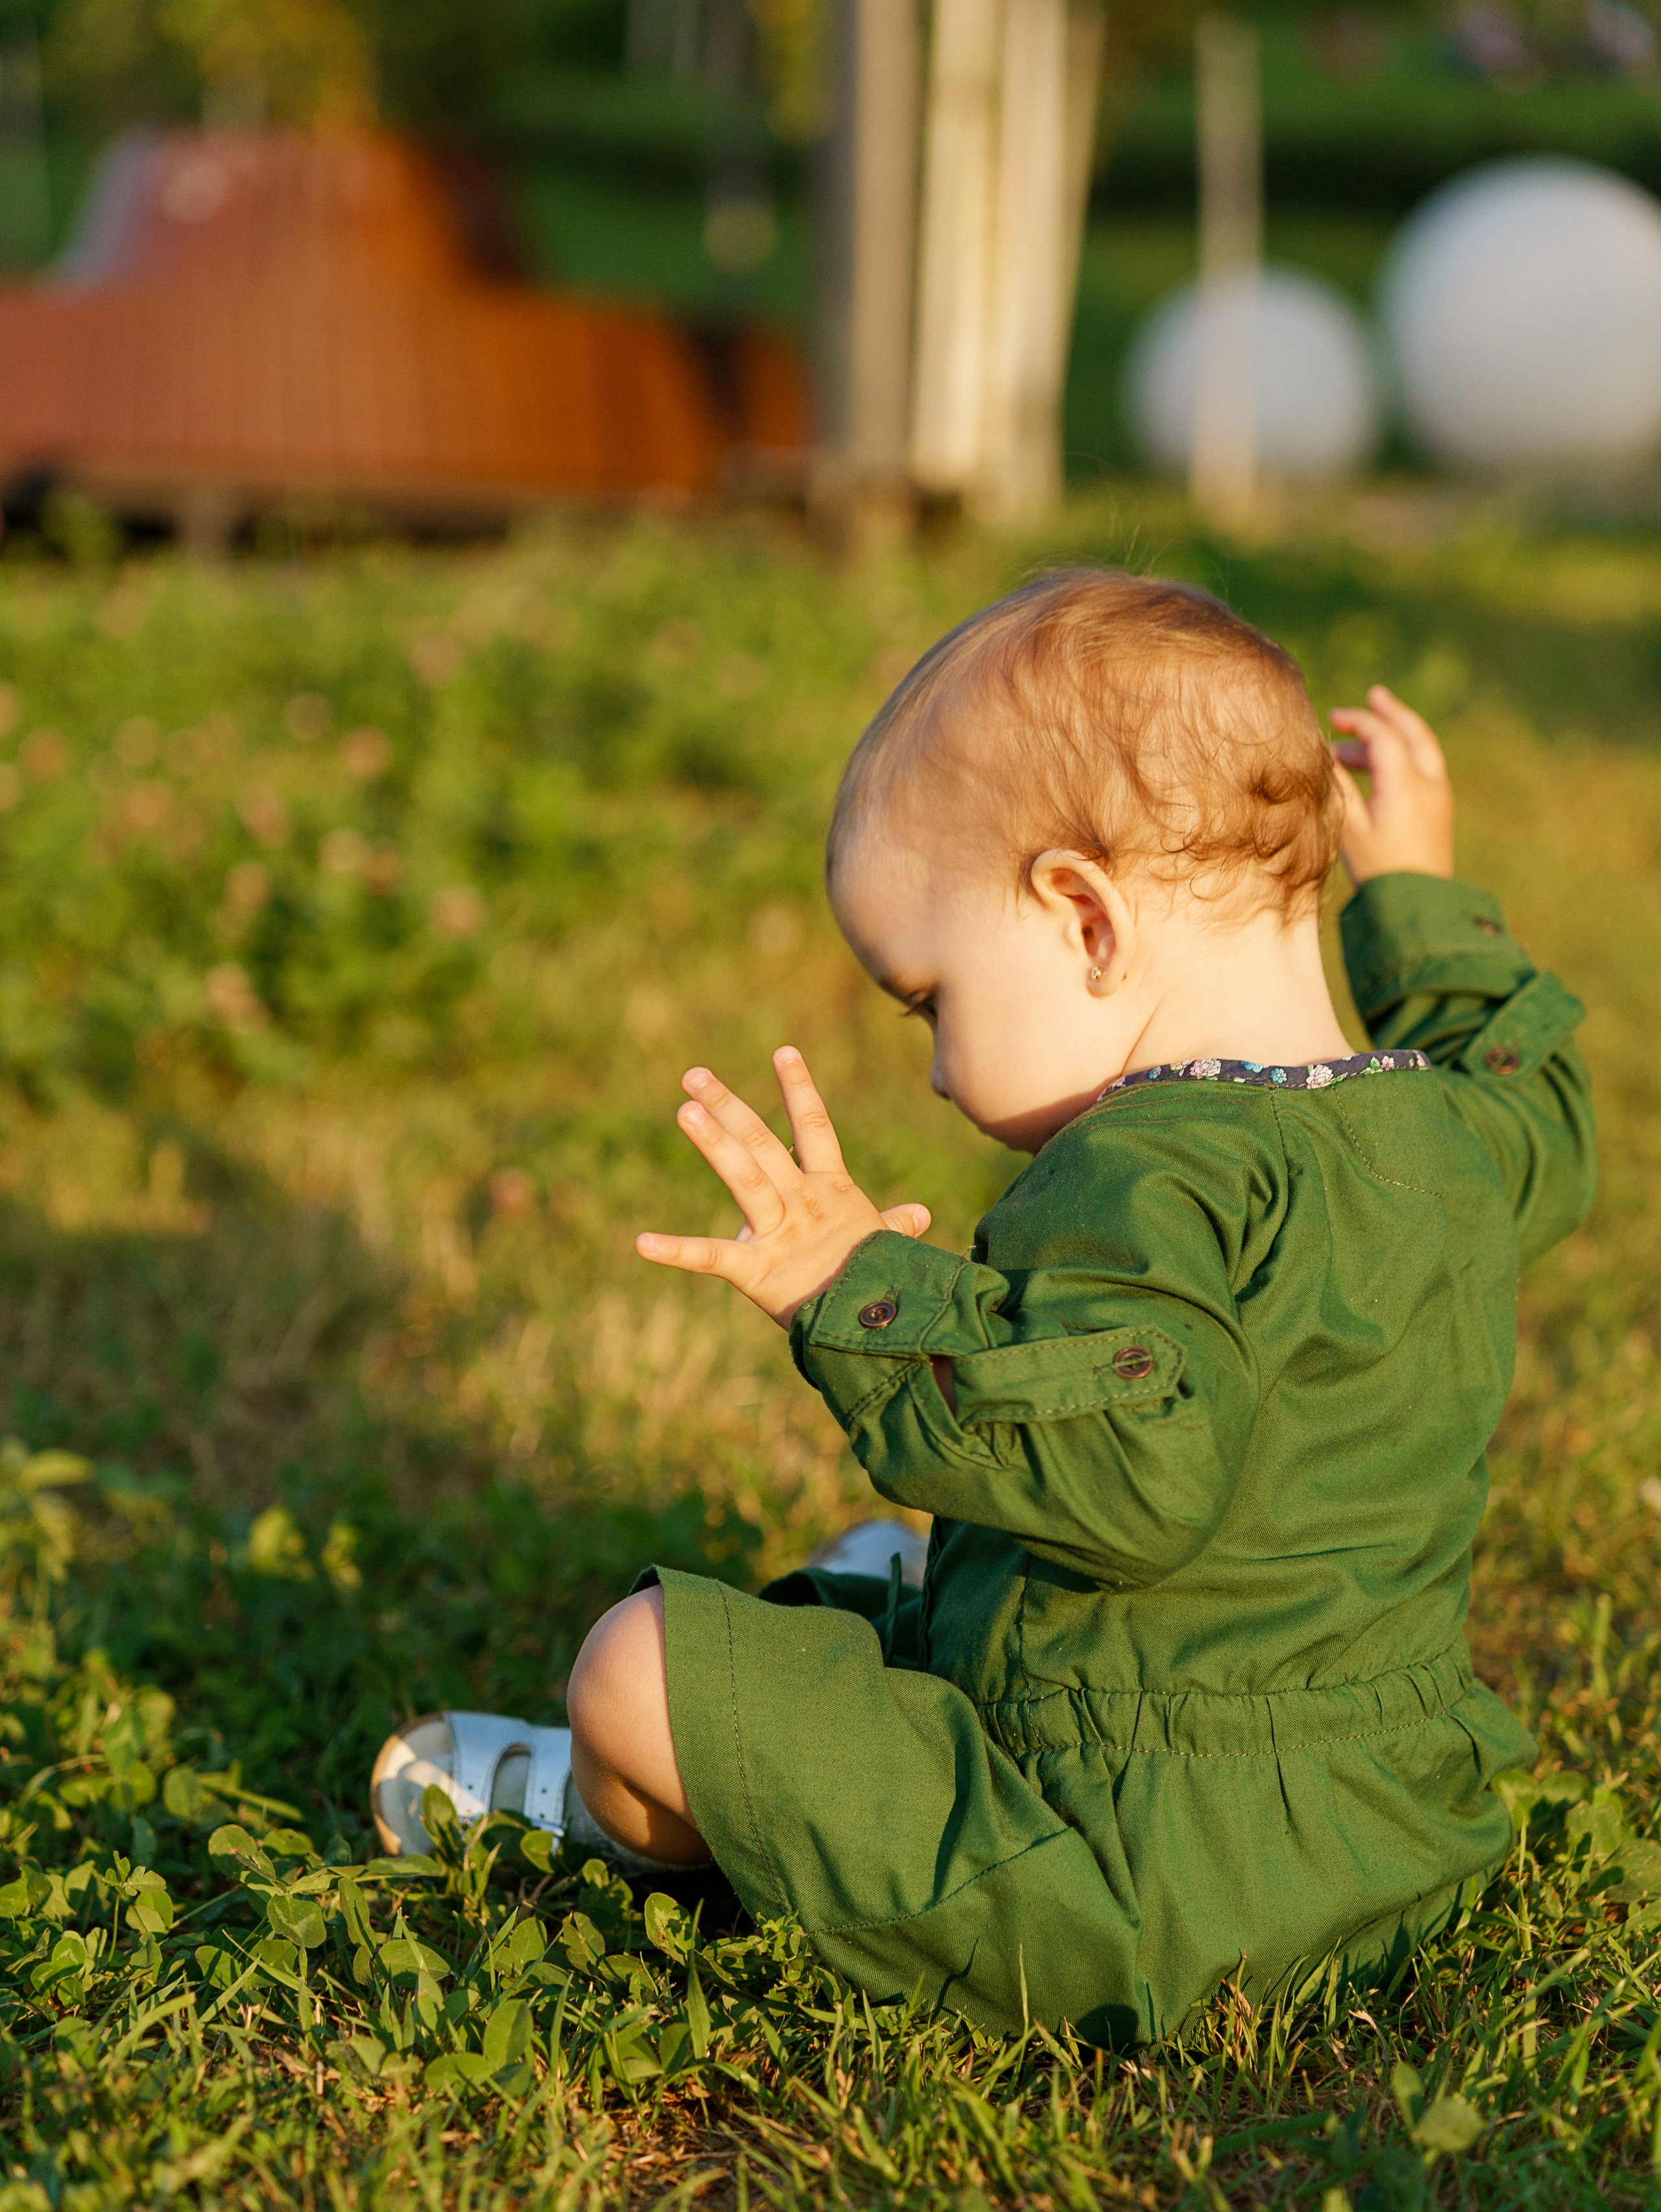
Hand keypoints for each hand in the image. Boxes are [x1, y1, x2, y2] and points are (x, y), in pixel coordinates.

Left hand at [636, 1048, 930, 1325]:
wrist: (884, 1328)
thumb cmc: (881, 1283)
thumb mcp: (883, 1243)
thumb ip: (895, 1224)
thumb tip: (922, 1214)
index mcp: (830, 1189)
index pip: (815, 1127)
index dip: (800, 1089)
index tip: (783, 1050)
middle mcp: (803, 1202)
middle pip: (763, 1143)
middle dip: (728, 1107)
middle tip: (693, 1074)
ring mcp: (780, 1233)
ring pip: (745, 1177)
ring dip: (714, 1143)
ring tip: (685, 1110)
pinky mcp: (757, 1271)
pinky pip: (712, 1257)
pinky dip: (676, 1251)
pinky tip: (641, 1243)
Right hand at [1329, 686, 1454, 885]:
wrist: (1417, 905)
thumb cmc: (1379, 871)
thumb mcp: (1350, 829)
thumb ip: (1339, 787)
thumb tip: (1327, 757)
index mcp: (1405, 785)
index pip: (1383, 736)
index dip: (1358, 722)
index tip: (1333, 718)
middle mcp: (1429, 784)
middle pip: (1414, 732)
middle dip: (1391, 712)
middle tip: (1373, 696)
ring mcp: (1439, 796)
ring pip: (1420, 750)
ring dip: (1391, 739)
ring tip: (1354, 749)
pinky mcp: (1440, 810)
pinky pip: (1423, 768)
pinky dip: (1402, 756)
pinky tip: (1378, 767)